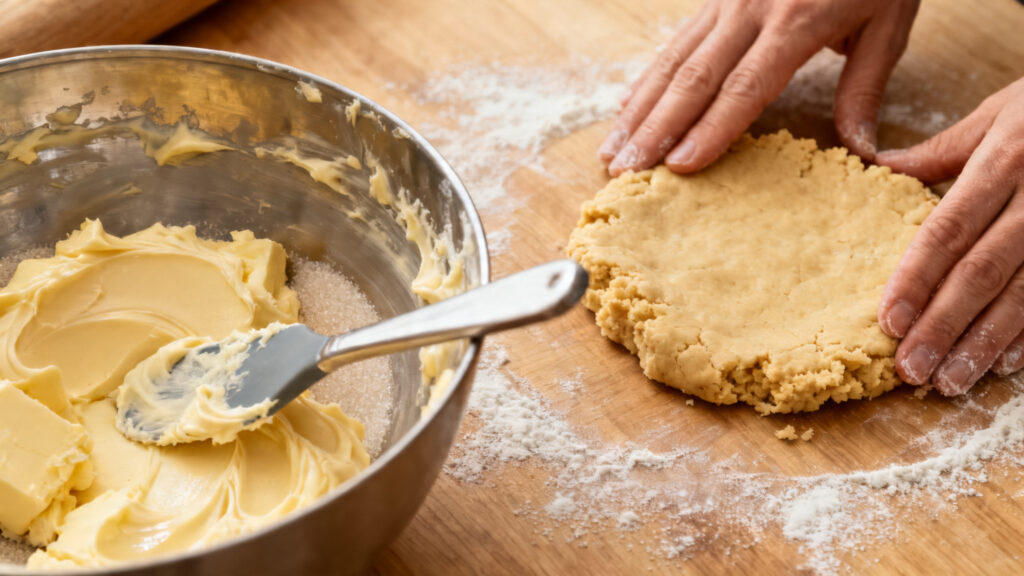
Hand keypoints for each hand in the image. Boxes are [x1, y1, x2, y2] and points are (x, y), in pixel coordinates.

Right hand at [599, 0, 919, 175]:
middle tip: (626, 170)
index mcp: (796, 22)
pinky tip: (625, 109)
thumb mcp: (888, 25)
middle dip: (656, 129)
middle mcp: (749, 11)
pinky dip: (646, 80)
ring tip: (612, 151)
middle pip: (694, 79)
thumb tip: (863, 153)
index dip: (710, 128)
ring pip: (672, 62)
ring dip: (639, 110)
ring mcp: (725, 2)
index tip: (680, 165)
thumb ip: (865, 89)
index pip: (744, 87)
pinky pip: (673, 43)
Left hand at [875, 77, 1023, 395]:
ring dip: (984, 343)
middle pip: (983, 271)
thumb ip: (941, 150)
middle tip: (910, 369)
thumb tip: (878, 165)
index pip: (949, 228)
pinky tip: (1003, 365)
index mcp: (1006, 159)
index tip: (888, 319)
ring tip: (949, 381)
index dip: (917, 277)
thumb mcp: (1000, 111)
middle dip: (943, 325)